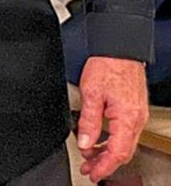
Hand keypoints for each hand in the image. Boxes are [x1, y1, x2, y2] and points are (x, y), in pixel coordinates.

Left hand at [76, 56, 147, 182]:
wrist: (119, 48)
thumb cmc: (107, 65)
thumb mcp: (91, 93)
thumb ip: (88, 121)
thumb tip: (85, 142)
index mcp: (127, 118)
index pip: (116, 153)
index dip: (103, 166)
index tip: (92, 173)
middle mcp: (136, 120)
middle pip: (122, 152)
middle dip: (104, 163)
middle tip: (88, 168)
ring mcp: (137, 115)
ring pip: (124, 143)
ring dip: (107, 152)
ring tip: (90, 155)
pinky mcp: (134, 109)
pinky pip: (125, 132)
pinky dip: (113, 140)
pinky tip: (100, 139)